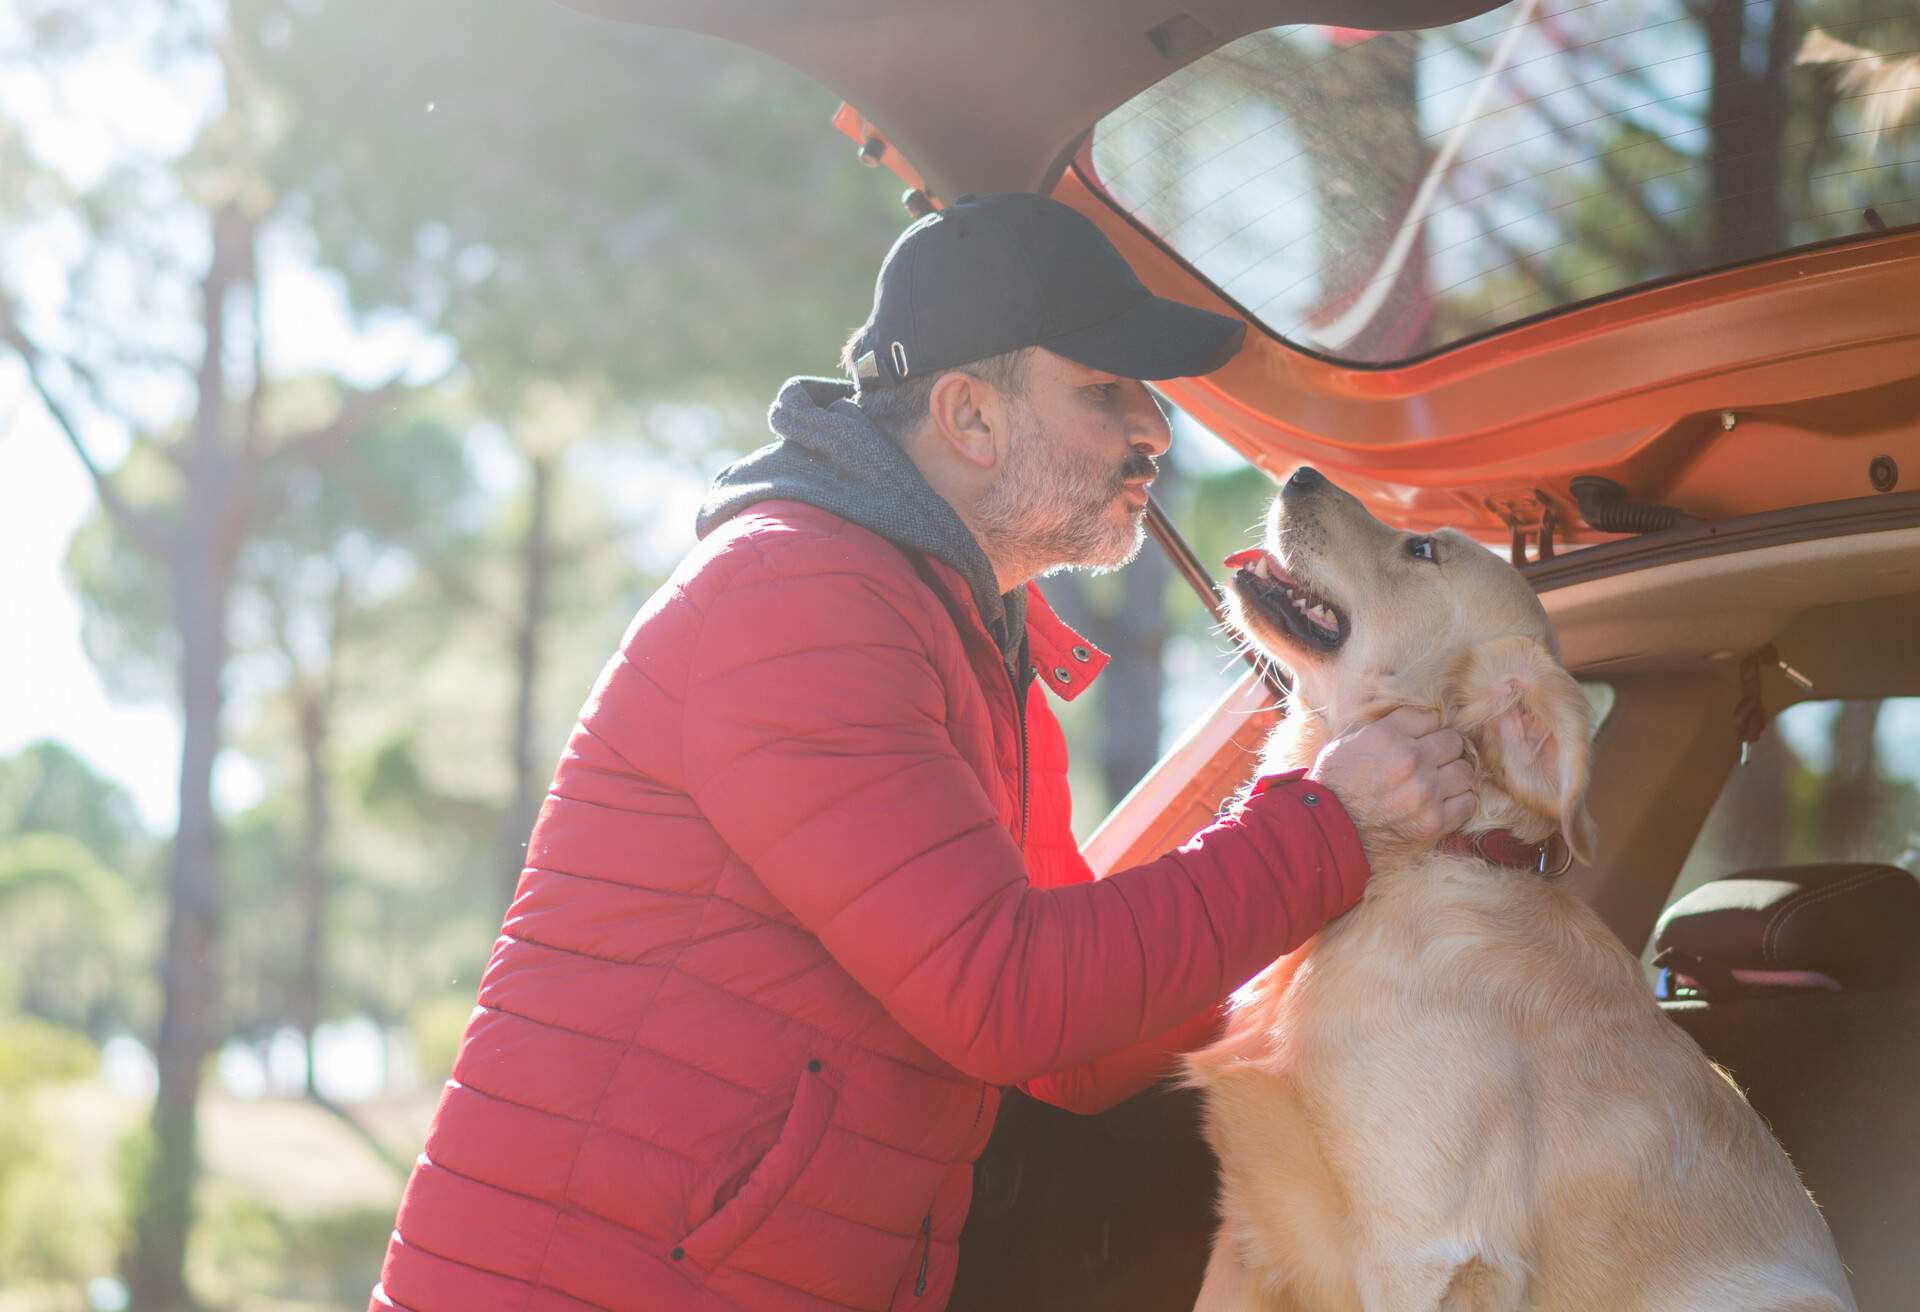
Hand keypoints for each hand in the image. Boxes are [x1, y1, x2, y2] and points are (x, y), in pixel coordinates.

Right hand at [1309, 707, 1472, 851]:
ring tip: (1438, 784)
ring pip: (1465, 771)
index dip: (1425, 729)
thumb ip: (1377, 725)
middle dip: (1443, 750)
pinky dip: (1458, 802)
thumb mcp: (1344, 742)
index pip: (1430, 717)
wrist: (1328, 835)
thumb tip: (1402, 714)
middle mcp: (1411, 759)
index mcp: (1387, 735)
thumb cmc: (1332, 786)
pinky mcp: (1435, 821)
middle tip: (1432, 762)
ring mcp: (1426, 791)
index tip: (1419, 740)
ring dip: (1453, 776)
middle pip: (1453, 741)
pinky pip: (1467, 802)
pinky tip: (1442, 804)